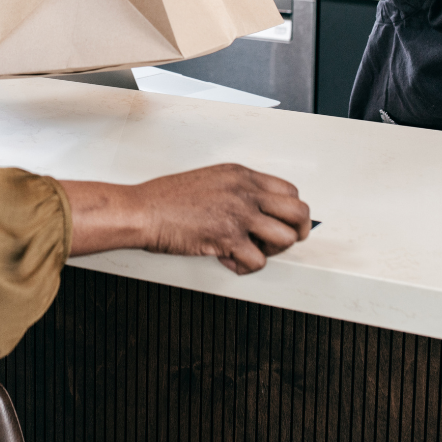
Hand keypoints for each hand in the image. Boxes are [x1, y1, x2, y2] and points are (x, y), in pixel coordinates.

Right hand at [61, 164, 311, 274]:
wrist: (142, 210)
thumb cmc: (166, 198)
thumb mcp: (209, 180)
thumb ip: (237, 190)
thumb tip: (258, 210)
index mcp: (240, 174)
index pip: (290, 191)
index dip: (290, 213)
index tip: (281, 224)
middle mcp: (244, 190)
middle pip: (299, 213)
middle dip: (295, 233)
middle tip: (276, 243)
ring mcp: (238, 213)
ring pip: (286, 239)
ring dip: (270, 251)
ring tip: (248, 250)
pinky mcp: (228, 237)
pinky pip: (258, 262)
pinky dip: (244, 267)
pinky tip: (227, 259)